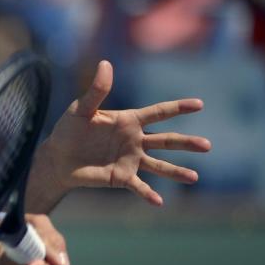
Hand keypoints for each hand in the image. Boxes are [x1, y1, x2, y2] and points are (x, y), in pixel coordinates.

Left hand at [33, 60, 210, 206]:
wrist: (57, 157)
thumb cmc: (68, 129)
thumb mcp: (81, 108)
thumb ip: (97, 90)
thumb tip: (106, 63)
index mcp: (128, 121)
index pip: (158, 112)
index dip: (178, 108)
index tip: (199, 104)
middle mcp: (135, 140)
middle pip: (166, 140)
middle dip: (186, 143)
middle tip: (207, 145)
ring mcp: (130, 160)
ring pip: (159, 166)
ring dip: (176, 172)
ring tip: (194, 177)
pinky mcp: (121, 177)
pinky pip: (138, 186)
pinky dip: (148, 194)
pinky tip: (159, 201)